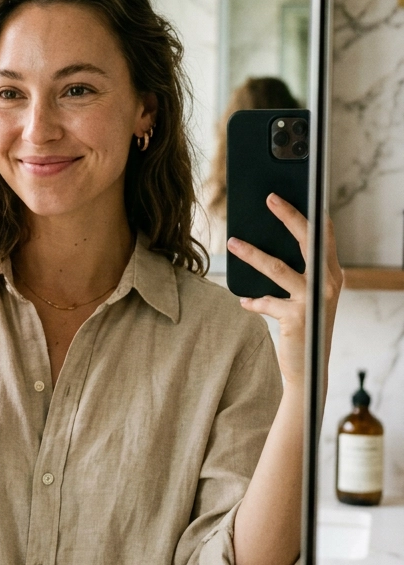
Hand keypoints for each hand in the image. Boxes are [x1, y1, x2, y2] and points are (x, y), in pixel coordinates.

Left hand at [227, 195, 342, 389]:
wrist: (308, 369)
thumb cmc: (304, 328)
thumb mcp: (306, 297)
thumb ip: (295, 273)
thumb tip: (266, 244)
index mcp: (332, 274)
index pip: (324, 234)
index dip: (309, 212)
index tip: (290, 195)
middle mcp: (328, 284)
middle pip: (308, 240)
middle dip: (288, 216)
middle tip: (269, 199)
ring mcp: (313, 300)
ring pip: (278, 267)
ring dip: (252, 254)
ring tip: (232, 243)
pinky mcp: (296, 318)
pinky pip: (266, 302)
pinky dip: (253, 301)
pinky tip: (244, 301)